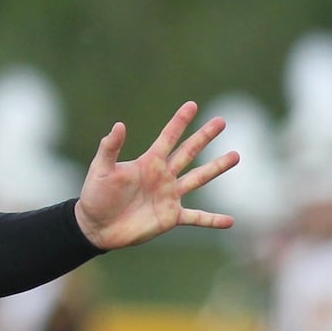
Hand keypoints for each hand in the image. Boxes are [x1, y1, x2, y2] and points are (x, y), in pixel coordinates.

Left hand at [74, 101, 238, 249]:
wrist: (96, 225)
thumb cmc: (95, 195)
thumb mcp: (101, 169)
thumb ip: (110, 148)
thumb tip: (119, 124)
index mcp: (148, 162)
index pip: (167, 137)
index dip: (179, 121)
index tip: (192, 105)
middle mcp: (163, 176)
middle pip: (188, 152)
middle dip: (204, 136)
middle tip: (221, 121)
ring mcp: (170, 196)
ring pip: (199, 178)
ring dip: (217, 167)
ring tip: (236, 156)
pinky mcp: (171, 217)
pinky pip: (197, 217)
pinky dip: (212, 219)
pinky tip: (230, 221)